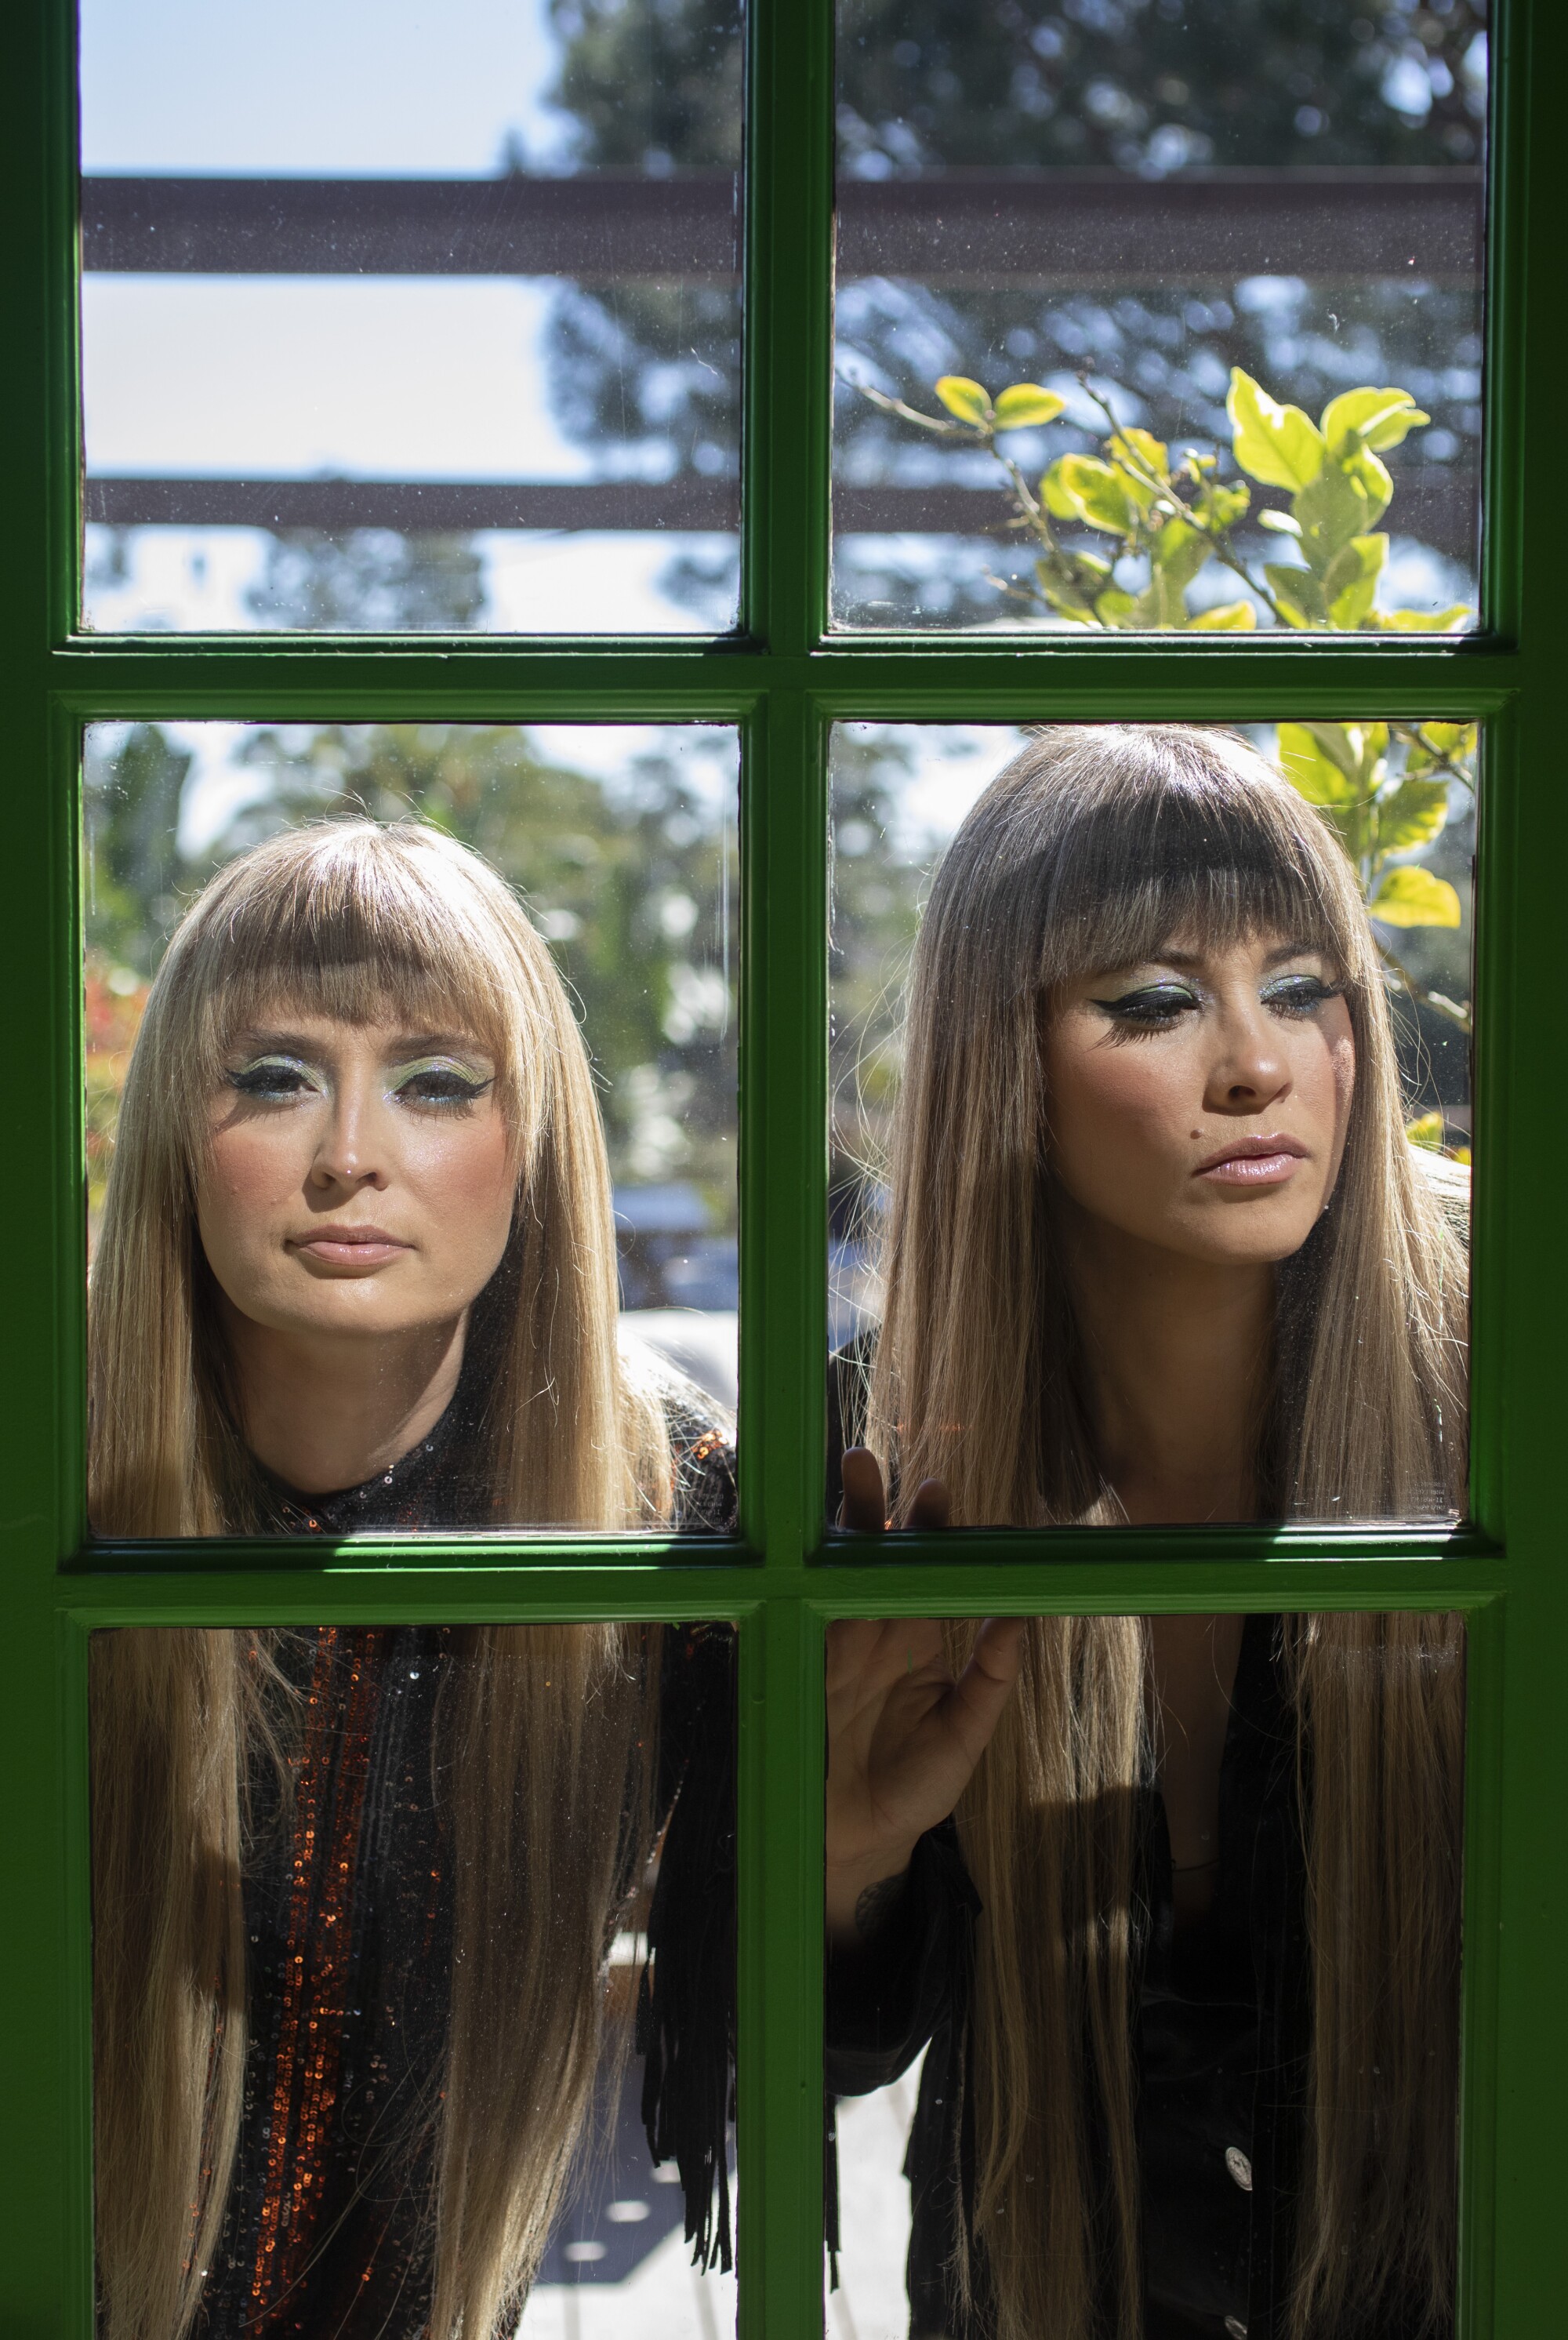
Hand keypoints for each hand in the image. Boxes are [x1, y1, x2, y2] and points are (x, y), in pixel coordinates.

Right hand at [826, 1449, 1023, 1942]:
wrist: (855, 1846)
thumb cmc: (916, 1789)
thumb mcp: (965, 1736)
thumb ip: (991, 1678)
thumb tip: (1023, 1616)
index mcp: (916, 1640)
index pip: (923, 1573)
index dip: (928, 1533)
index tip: (934, 1493)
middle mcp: (870, 1632)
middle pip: (867, 1558)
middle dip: (866, 1508)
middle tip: (863, 1461)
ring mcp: (827, 1648)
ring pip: (826, 1574)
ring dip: (828, 1530)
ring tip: (829, 1485)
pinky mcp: (792, 1672)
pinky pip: (788, 1617)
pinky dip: (784, 1578)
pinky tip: (784, 1542)